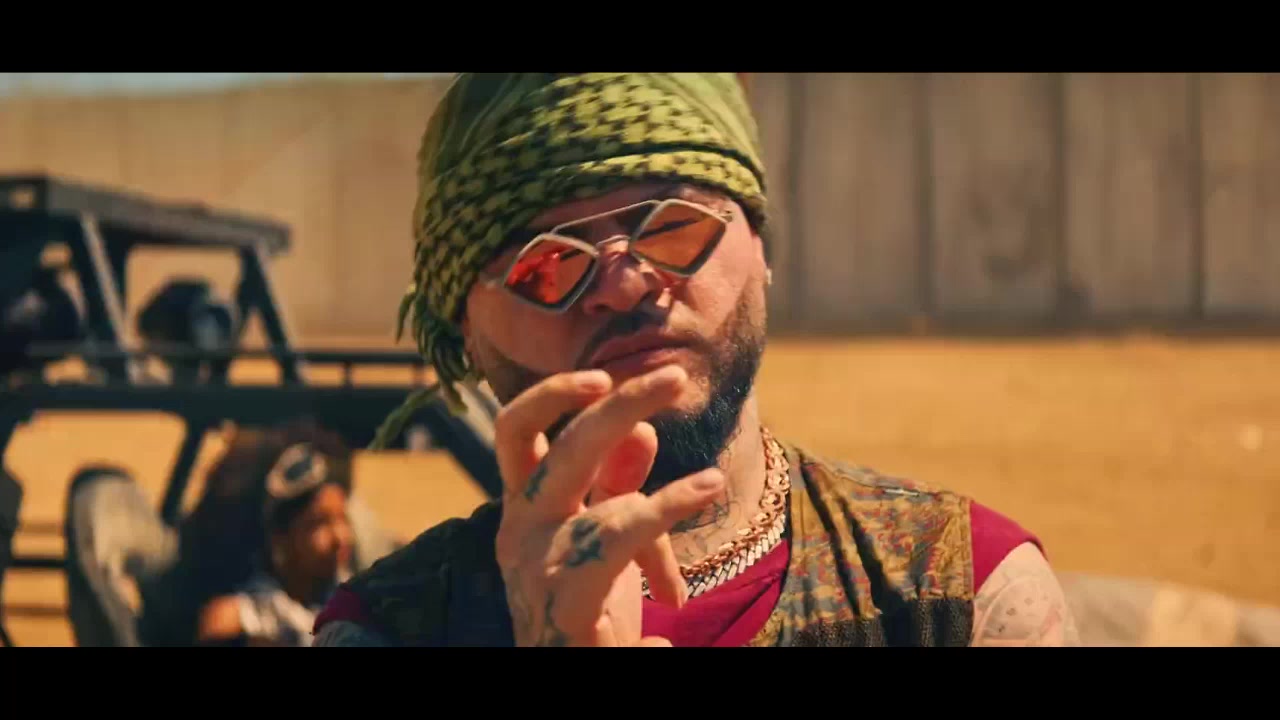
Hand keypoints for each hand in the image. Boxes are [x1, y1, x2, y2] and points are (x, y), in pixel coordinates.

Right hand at [492, 364, 723, 646]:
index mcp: (521, 509)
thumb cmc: (588, 616)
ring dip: (651, 467)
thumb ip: (617, 485)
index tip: (610, 373)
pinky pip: (622, 540)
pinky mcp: (567, 607)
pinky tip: (706, 493)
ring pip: (591, 492)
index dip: (557, 393)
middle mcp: (518, 531)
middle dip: (621, 404)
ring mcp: (538, 570)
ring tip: (709, 469)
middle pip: (560, 445)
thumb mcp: (604, 539)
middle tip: (677, 375)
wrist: (573, 680)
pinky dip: (669, 509)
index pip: (519, 429)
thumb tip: (642, 429)